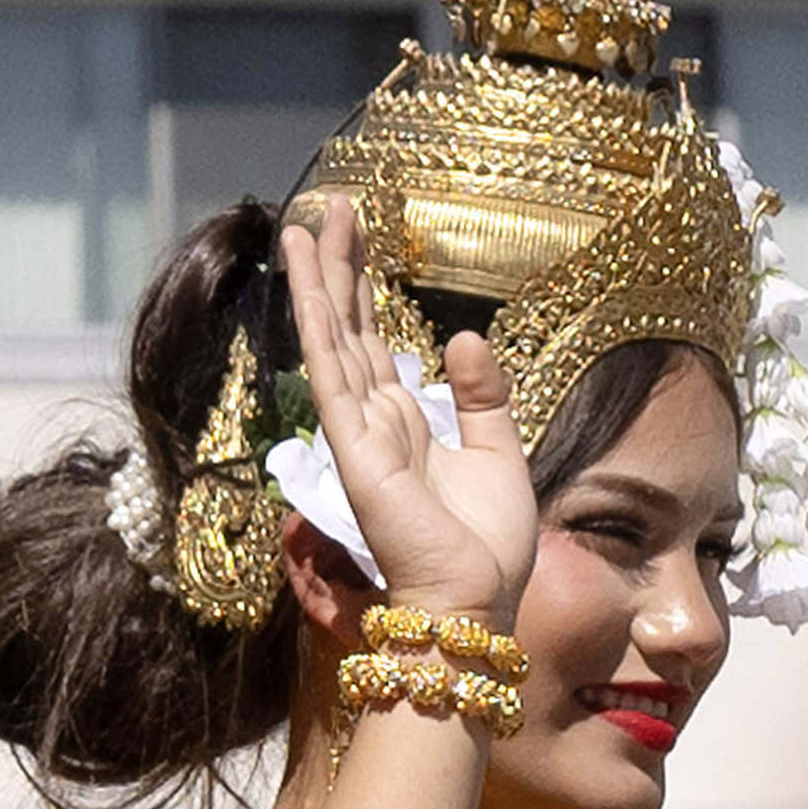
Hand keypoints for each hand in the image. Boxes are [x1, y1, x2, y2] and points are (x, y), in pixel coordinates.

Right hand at [276, 199, 532, 631]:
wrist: (473, 601)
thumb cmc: (486, 546)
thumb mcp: (499, 451)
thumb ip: (481, 395)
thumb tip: (463, 337)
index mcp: (405, 423)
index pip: (376, 342)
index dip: (367, 289)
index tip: (361, 236)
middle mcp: (373, 420)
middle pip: (348, 327)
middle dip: (341, 267)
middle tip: (335, 207)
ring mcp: (357, 430)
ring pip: (331, 339)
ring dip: (318, 280)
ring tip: (308, 224)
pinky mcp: (353, 446)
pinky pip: (330, 372)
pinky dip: (316, 322)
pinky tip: (308, 280)